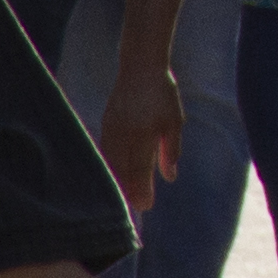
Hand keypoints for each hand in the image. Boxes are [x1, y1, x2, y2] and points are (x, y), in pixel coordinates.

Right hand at [98, 62, 183, 201]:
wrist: (140, 67)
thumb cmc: (162, 94)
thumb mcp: (174, 119)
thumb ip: (171, 149)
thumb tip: (170, 177)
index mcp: (143, 132)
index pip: (140, 168)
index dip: (142, 189)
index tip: (146, 206)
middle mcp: (124, 134)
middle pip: (122, 171)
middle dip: (127, 192)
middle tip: (134, 210)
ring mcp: (111, 130)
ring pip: (110, 164)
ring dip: (116, 183)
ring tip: (123, 200)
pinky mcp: (104, 126)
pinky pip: (104, 153)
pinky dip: (108, 168)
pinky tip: (112, 179)